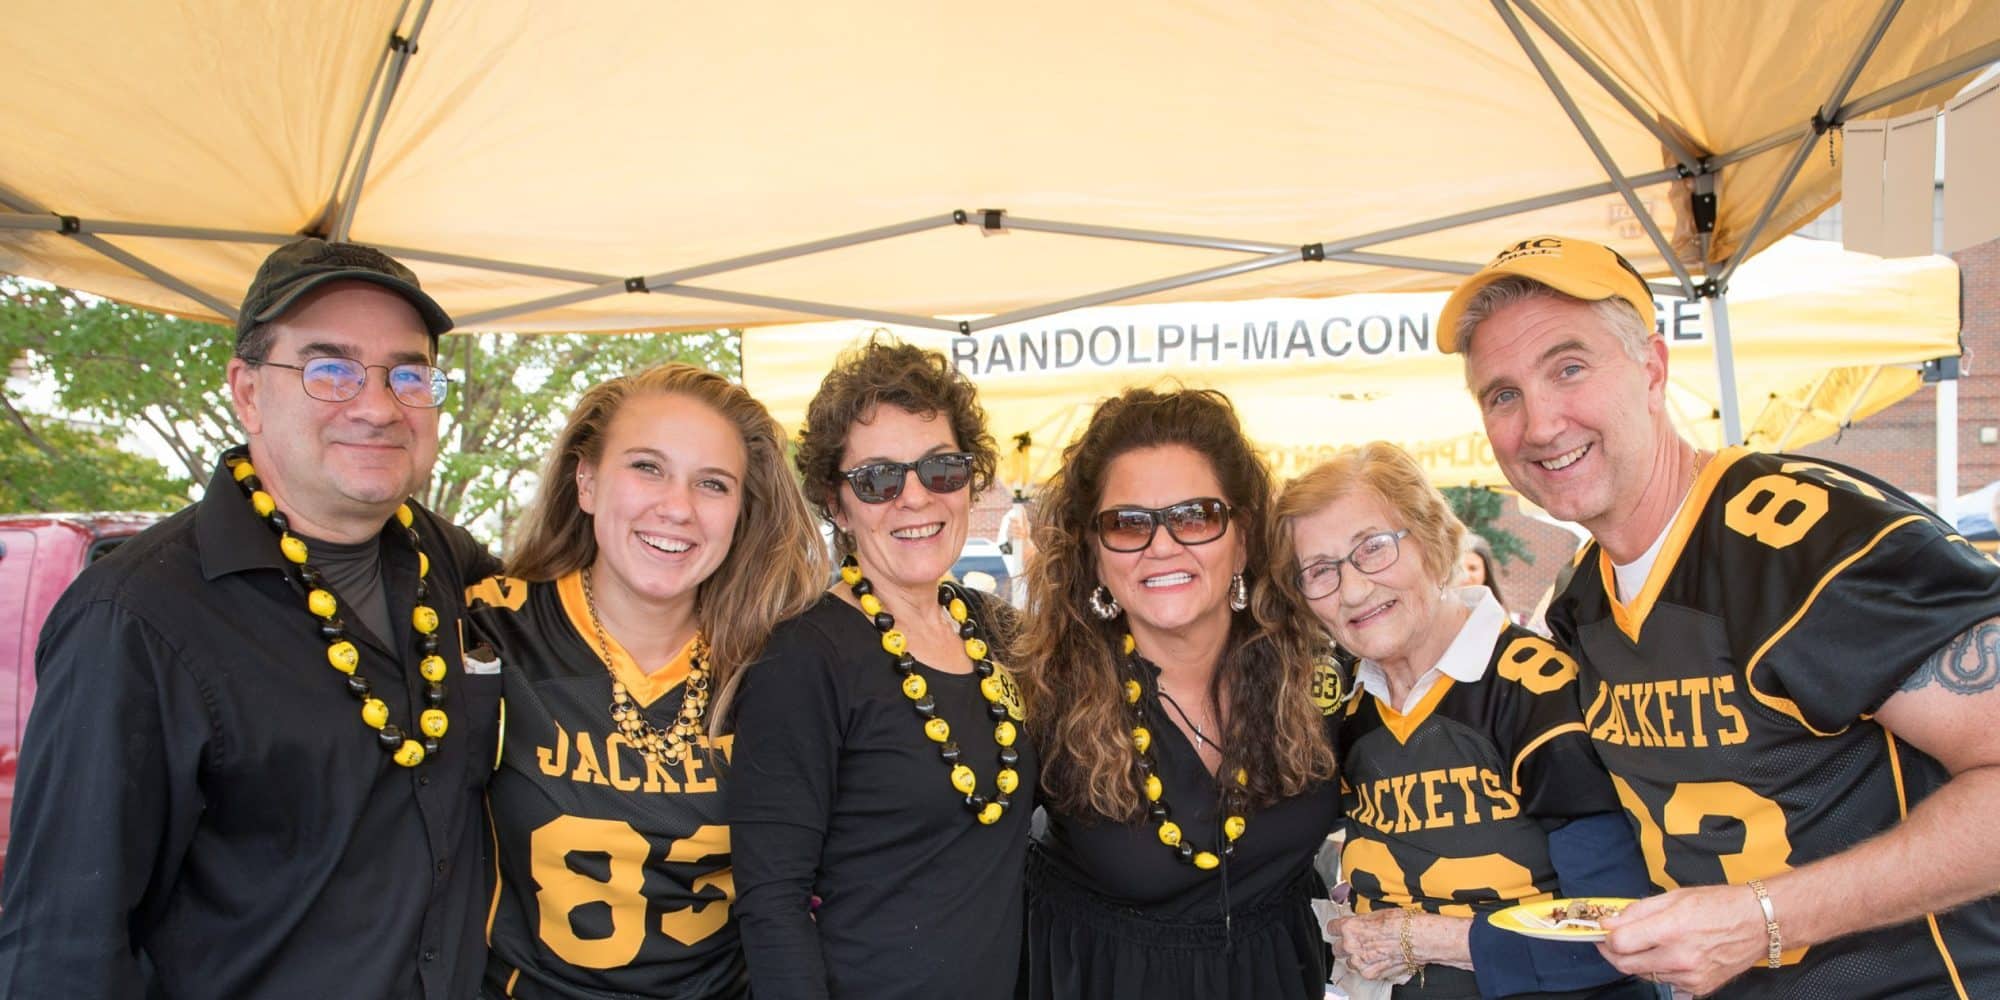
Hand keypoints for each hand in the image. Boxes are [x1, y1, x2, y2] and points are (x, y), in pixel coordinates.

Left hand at [1330, 908, 1472, 979]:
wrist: (1418, 938)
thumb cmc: (1402, 923)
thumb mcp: (1377, 914)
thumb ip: (1361, 922)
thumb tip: (1357, 923)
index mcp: (1350, 927)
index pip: (1331, 928)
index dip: (1338, 928)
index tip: (1342, 929)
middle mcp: (1351, 945)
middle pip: (1337, 948)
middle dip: (1345, 945)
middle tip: (1357, 942)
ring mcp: (1360, 961)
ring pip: (1349, 962)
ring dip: (1356, 958)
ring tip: (1371, 952)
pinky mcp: (1370, 973)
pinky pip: (1362, 972)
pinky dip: (1368, 967)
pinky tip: (1378, 960)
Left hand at [1597, 885, 1766, 994]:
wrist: (1757, 924)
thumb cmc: (1719, 905)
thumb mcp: (1674, 897)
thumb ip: (1637, 911)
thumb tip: (1610, 922)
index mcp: (1672, 929)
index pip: (1621, 943)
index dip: (1606, 937)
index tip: (1604, 931)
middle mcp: (1680, 957)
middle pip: (1625, 964)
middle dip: (1612, 953)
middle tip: (1611, 942)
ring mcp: (1690, 976)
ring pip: (1644, 974)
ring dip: (1636, 961)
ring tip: (1645, 944)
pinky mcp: (1698, 988)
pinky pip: (1665, 982)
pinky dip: (1658, 970)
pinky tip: (1667, 955)